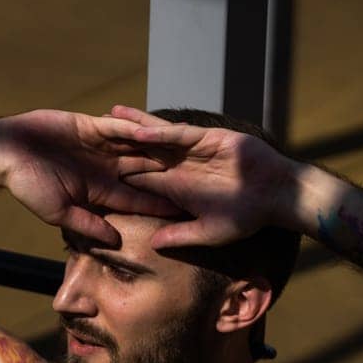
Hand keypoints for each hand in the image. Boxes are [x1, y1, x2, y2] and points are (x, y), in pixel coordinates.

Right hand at [0, 109, 187, 246]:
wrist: (8, 153)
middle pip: (144, 173)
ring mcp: (100, 147)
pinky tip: (159, 129)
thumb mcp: (59, 213)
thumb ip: (88, 225)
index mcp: (99, 192)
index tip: (182, 212)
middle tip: (197, 178)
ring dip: (160, 148)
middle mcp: (105, 169)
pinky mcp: (92, 125)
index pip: (136, 200)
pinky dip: (138, 128)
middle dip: (168, 175)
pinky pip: (120, 126)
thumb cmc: (28, 187)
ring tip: (187, 149)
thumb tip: (114, 241)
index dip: (158, 205)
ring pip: (138, 148)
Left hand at [106, 105, 298, 249]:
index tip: (89, 173)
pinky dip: (159, 132)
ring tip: (104, 117)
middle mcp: (180, 167)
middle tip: (86, 137)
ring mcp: (192, 151)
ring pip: (155, 137)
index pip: (140, 181)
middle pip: (140, 153)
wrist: (276, 194)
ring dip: (131, 127)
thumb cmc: (247, 216)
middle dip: (116, 145)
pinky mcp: (207, 139)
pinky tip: (137, 130)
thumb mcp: (209, 232)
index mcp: (176, 189)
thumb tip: (152, 246)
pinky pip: (179, 134)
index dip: (116, 176)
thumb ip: (181, 237)